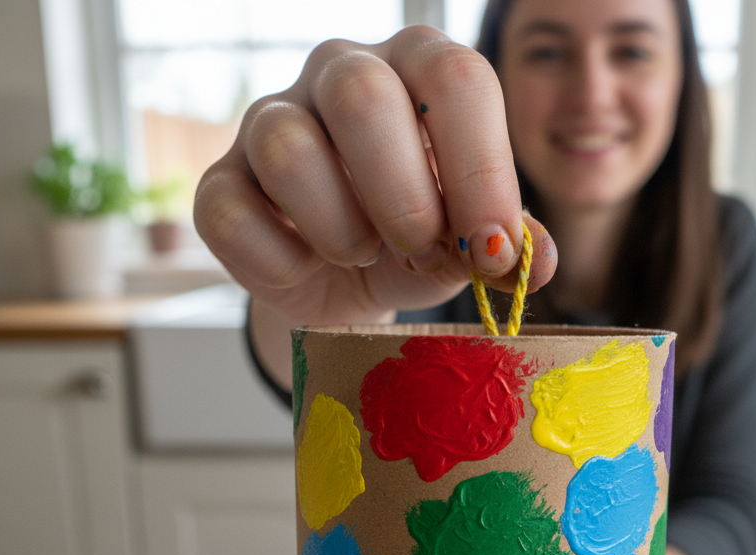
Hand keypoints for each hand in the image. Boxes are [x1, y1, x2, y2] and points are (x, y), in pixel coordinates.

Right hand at [195, 26, 556, 330]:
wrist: (341, 285)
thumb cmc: (413, 244)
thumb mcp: (467, 244)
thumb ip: (505, 247)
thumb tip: (535, 262)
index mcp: (417, 69)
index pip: (456, 80)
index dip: (481, 171)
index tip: (492, 248)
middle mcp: (340, 74)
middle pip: (364, 98)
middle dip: (404, 198)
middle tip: (419, 248)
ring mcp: (270, 120)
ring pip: (290, 151)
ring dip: (342, 231)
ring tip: (363, 254)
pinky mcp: (221, 181)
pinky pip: (235, 214)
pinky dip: (282, 262)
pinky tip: (307, 266)